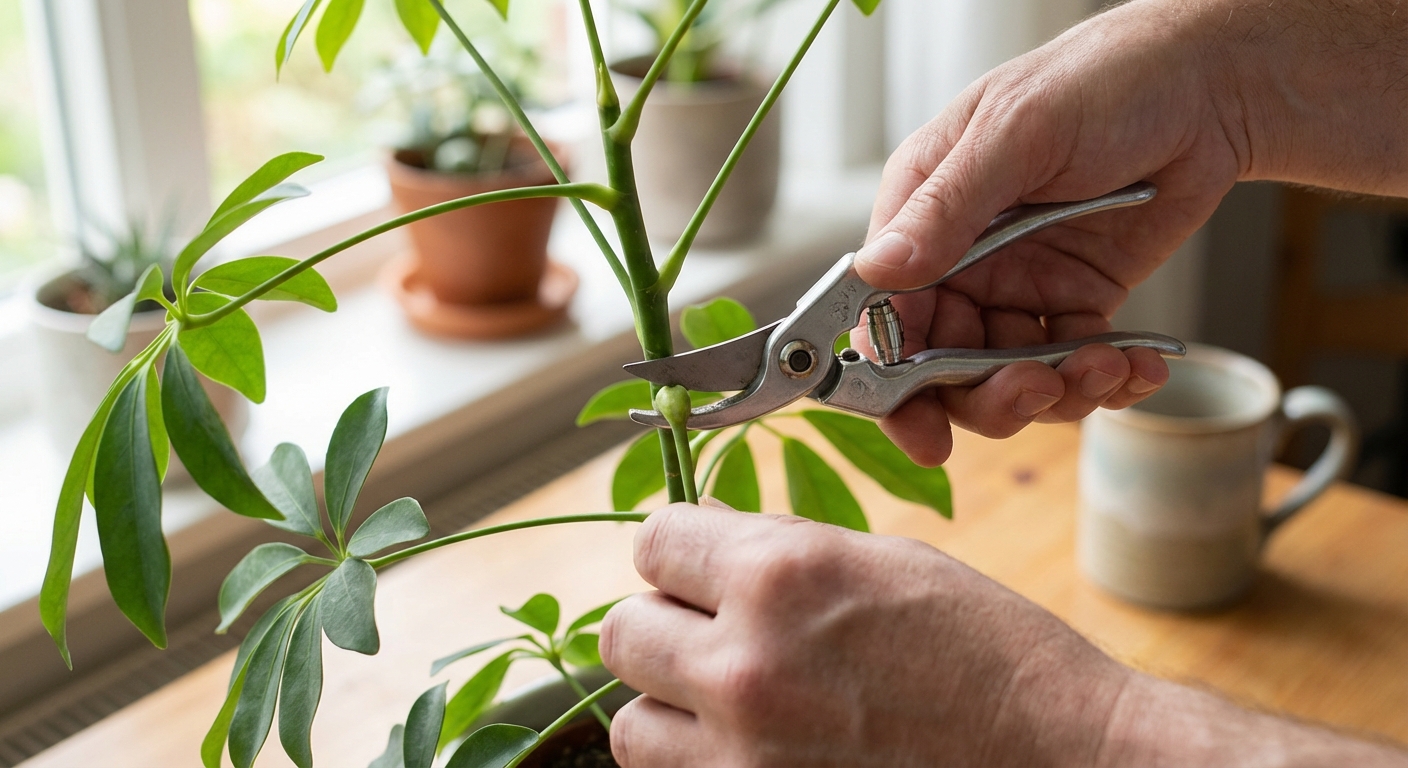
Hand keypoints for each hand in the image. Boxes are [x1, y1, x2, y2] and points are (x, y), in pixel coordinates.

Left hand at [599, 504, 1127, 766]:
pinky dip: (699, 765)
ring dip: (670, 706)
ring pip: (630, 722)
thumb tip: (699, 535)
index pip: (653, 542)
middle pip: (623, 633)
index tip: (700, 567)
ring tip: (735, 703)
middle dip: (665, 624)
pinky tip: (758, 747)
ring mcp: (745, 755)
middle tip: (715, 634)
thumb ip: (779, 547)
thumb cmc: (987, 652)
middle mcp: (745, 663)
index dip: (678, 552)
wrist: (1060, 759)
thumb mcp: (883, 561)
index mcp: (780, 575)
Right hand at [854, 0, 1245, 464]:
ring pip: (1007, 379)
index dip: (895, 379)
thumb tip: (877, 272)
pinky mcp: (1075, 303)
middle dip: (987, 395)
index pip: (885, 315)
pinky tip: (1136, 366)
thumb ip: (946, 209)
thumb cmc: (1100, 83)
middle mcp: (961, 260)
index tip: (924, 424)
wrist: (1205, 85)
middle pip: (942, 366)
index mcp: (921, 214)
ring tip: (1106, 368)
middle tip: (1037, 389)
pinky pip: (1072, 366)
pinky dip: (1105, 381)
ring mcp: (1018, 287)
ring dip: (1056, 392)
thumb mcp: (1016, 135)